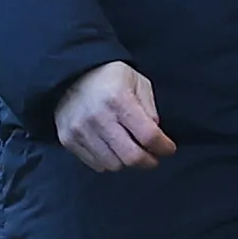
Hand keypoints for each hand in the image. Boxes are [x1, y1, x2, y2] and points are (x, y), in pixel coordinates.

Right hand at [54, 61, 172, 171]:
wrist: (70, 73)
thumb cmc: (110, 78)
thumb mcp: (137, 82)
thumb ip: (149, 108)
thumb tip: (156, 136)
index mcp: (119, 99)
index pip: (148, 135)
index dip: (164, 147)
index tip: (169, 149)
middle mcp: (98, 117)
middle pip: (132, 156)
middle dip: (149, 162)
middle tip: (153, 157)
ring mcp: (81, 130)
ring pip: (114, 165)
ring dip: (127, 162)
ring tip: (131, 150)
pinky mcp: (68, 139)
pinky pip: (96, 164)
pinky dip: (109, 161)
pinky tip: (112, 148)